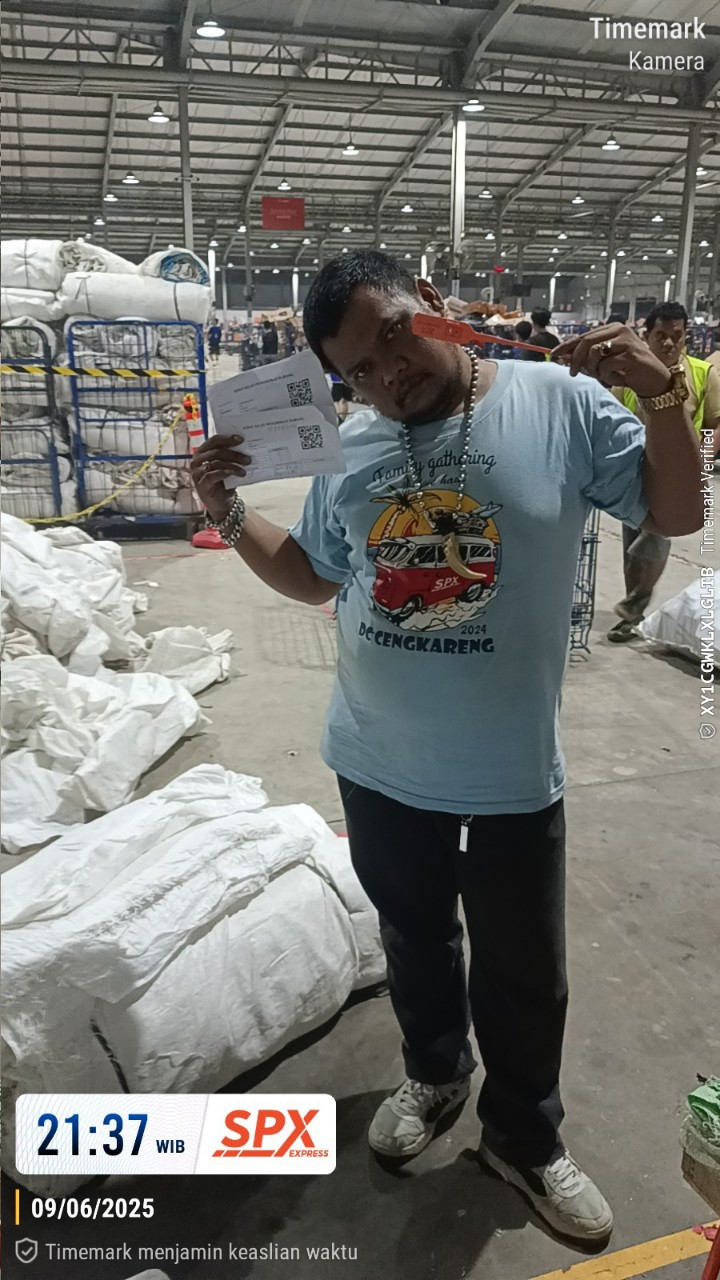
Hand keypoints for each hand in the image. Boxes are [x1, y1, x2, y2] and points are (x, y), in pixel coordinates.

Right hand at [190, 434, 250, 521]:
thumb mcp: (228, 466)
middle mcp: (197, 461)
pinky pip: (213, 475)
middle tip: (248, 459)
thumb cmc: (225, 482)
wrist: (222, 503)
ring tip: (244, 470)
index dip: (227, 439)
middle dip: (234, 454)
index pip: (213, 441)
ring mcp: (197, 473)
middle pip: (216, 451)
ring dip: (232, 465)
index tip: (241, 440)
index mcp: (202, 452)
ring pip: (215, 462)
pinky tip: (237, 474)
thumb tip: (245, 446)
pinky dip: (226, 473)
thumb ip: (231, 456)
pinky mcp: (200, 484)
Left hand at [551, 323, 672, 397]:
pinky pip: (606, 365)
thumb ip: (587, 358)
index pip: (584, 335)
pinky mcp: (631, 354)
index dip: (567, 345)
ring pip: (594, 353)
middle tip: (571, 373)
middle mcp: (619, 330)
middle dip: (575, 359)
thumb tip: (563, 357)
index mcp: (612, 328)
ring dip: (594, 369)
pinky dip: (607, 376)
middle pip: (586, 342)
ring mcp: (626, 340)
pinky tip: (618, 378)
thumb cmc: (628, 371)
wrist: (654, 381)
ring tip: (604, 376)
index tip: (554, 355)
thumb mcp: (604, 363)